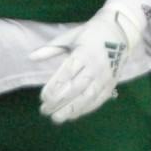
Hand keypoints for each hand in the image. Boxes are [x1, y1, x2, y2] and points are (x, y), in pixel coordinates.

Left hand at [31, 4, 143, 123]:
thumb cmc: (90, 33)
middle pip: (76, 88)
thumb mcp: (70, 37)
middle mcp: (95, 66)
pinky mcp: (112, 84)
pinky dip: (85, 109)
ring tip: (57, 118)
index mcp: (84, 53)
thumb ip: (50, 49)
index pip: (67, 73)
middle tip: (44, 111)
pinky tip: (73, 115)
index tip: (42, 97)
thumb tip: (30, 58)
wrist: (121, 32)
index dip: (54, 87)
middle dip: (59, 101)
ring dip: (72, 110)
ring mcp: (105, 77)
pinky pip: (98, 100)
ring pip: (88, 97)